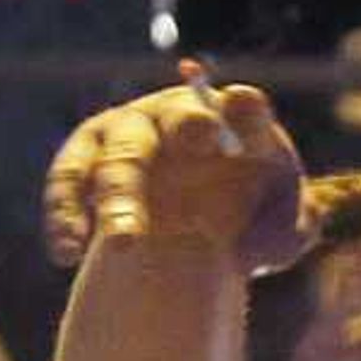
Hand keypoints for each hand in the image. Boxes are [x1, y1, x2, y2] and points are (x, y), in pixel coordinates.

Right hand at [41, 61, 307, 273]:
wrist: (200, 234)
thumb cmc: (253, 217)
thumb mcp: (285, 229)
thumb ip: (294, 226)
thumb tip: (286, 229)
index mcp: (235, 121)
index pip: (247, 109)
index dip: (246, 111)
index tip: (246, 107)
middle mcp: (177, 116)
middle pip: (175, 122)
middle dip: (184, 136)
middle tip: (197, 153)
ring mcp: (127, 135)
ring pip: (115, 158)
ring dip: (117, 200)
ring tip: (125, 245)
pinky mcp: (85, 165)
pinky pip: (68, 184)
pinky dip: (66, 217)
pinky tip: (68, 253)